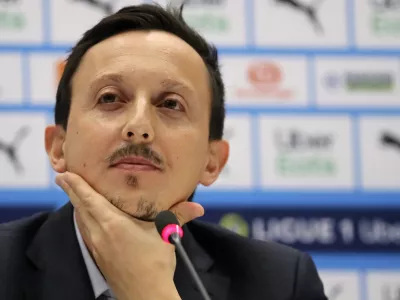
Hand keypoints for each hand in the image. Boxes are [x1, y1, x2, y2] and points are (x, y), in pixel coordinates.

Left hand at [55, 171, 203, 299]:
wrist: (145, 295)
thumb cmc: (154, 264)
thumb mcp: (166, 234)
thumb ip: (179, 216)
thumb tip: (198, 207)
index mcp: (113, 224)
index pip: (89, 200)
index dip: (76, 186)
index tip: (65, 174)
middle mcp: (99, 234)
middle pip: (80, 209)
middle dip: (72, 192)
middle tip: (64, 178)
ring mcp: (96, 247)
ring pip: (81, 221)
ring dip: (77, 206)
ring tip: (74, 195)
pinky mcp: (99, 257)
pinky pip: (86, 233)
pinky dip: (83, 221)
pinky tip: (87, 220)